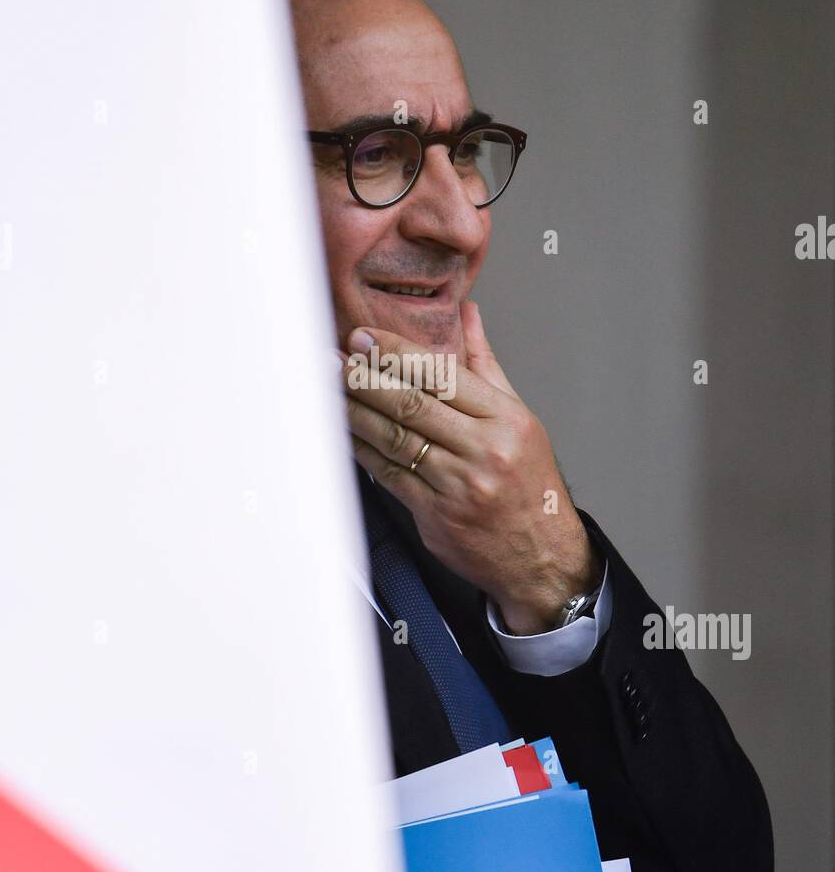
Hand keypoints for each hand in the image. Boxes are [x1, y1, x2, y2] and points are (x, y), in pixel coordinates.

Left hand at [342, 301, 602, 633]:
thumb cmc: (529, 482)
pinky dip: (364, 450)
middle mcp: (485, 450)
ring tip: (329, 389)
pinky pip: (390, 475)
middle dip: (366, 377)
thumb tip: (468, 314)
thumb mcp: (519, 419)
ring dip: (355, 411)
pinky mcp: (437, 516)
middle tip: (334, 358)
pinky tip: (345, 431)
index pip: (442, 375)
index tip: (364, 337)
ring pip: (395, 438)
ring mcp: (460, 485)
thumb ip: (486, 366)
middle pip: (413, 404)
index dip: (396, 353)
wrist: (542, 557)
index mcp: (506, 420)